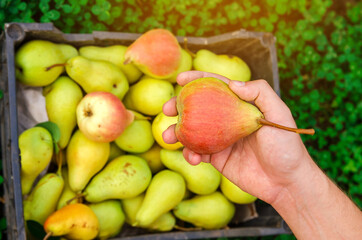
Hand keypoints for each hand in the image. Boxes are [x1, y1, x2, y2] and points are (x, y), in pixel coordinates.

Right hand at [162, 71, 311, 203]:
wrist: (286, 182)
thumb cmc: (287, 147)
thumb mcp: (279, 114)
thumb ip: (260, 93)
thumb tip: (232, 84)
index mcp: (241, 106)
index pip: (217, 87)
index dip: (198, 80)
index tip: (180, 78)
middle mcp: (228, 120)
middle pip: (199, 107)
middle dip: (179, 106)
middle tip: (167, 109)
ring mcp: (221, 139)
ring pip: (193, 131)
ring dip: (177, 132)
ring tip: (169, 136)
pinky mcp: (217, 158)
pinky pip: (197, 152)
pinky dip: (190, 154)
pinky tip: (192, 158)